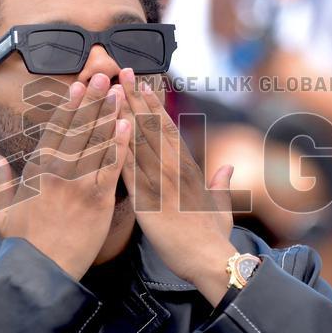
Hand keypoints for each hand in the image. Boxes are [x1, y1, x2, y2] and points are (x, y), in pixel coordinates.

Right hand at [0, 74, 131, 279]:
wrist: (40, 271)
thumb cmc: (21, 243)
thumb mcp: (2, 209)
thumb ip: (1, 180)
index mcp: (37, 170)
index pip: (55, 130)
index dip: (69, 105)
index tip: (78, 85)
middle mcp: (58, 171)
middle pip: (78, 129)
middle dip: (92, 100)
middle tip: (104, 76)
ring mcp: (79, 184)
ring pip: (97, 142)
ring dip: (109, 115)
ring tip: (120, 93)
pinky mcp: (98, 200)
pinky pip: (111, 167)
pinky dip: (120, 144)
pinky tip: (128, 125)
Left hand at [119, 69, 236, 303]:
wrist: (208, 260)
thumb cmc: (213, 238)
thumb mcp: (221, 207)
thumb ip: (221, 185)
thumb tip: (226, 167)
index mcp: (189, 170)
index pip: (169, 129)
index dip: (155, 105)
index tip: (145, 84)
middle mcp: (173, 170)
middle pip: (151, 126)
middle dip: (136, 98)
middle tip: (123, 72)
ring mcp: (159, 183)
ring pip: (138, 141)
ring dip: (123, 113)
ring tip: (112, 90)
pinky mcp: (145, 200)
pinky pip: (127, 170)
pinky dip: (116, 148)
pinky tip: (106, 129)